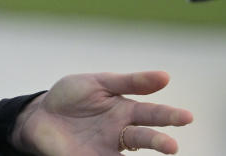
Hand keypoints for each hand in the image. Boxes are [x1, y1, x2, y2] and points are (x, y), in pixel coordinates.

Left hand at [10, 71, 192, 154]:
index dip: (169, 116)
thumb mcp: (100, 83)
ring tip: (160, 151)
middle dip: (159, 142)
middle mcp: (120, 134)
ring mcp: (105, 150)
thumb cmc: (72, 96)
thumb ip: (131, 81)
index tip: (187, 117)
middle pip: (144, 138)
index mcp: (126, 111)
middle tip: (172, 147)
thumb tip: (166, 76)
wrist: (39, 114)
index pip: (152, 114)